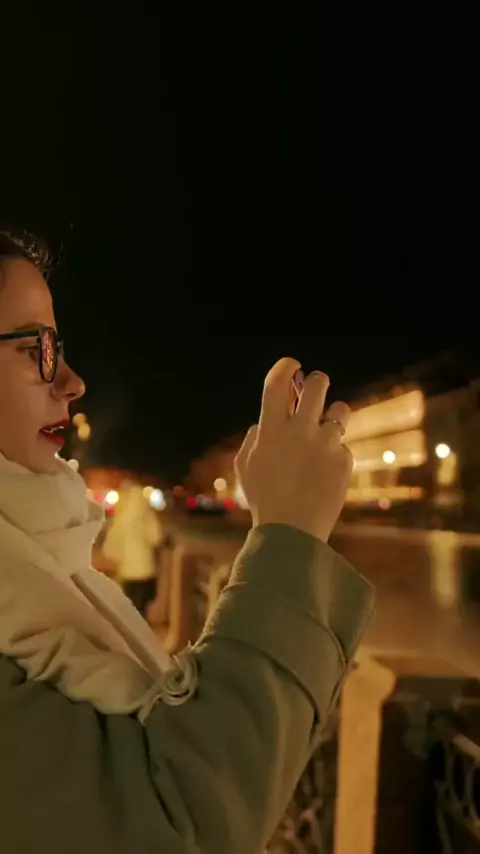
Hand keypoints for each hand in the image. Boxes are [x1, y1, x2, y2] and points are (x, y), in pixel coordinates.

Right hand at [235, 357, 352, 541]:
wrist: (292, 532)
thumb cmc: (263, 499)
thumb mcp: (246, 467)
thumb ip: (254, 438)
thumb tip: (264, 422)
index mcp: (272, 429)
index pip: (278, 382)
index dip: (286, 366)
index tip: (293, 364)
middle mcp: (300, 430)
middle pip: (317, 384)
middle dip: (318, 381)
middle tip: (316, 389)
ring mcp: (325, 444)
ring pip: (340, 411)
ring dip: (333, 416)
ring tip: (324, 435)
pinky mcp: (343, 460)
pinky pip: (342, 448)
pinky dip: (335, 457)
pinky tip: (324, 476)